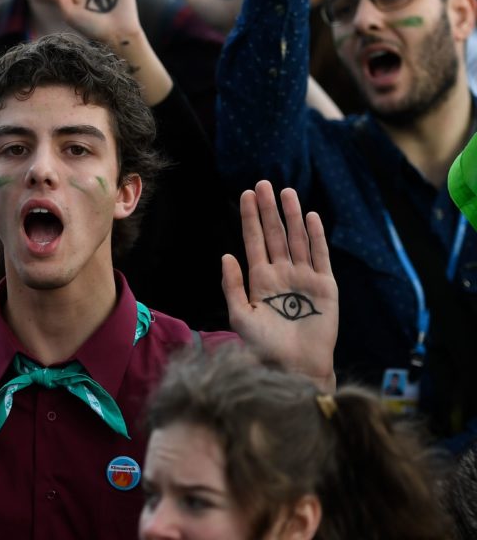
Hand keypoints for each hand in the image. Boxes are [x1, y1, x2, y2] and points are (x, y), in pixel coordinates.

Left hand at [222, 181, 337, 390]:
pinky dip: (316, 237)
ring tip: (286, 193)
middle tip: (263, 184)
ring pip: (297, 240)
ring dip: (292, 216)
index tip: (245, 194)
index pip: (253, 240)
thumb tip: (226, 255)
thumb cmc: (263, 346)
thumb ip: (232, 285)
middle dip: (269, 210)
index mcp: (259, 279)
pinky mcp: (324, 286)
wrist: (293, 366)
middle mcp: (281, 274)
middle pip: (274, 234)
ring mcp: (303, 278)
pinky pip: (320, 256)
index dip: (250, 217)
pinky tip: (310, 217)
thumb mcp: (239, 315)